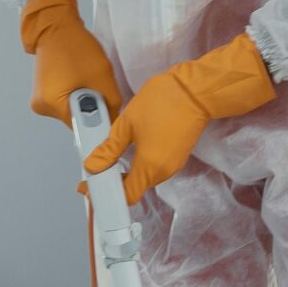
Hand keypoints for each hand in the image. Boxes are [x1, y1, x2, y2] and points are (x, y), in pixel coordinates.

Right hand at [19, 0, 120, 122]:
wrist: (55, 25)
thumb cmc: (76, 45)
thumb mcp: (103, 75)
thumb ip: (111, 103)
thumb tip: (114, 120)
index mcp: (52, 103)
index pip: (82, 128)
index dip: (98, 122)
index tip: (108, 114)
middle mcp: (42, 106)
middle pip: (76, 121)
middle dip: (92, 109)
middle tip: (96, 86)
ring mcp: (40, 101)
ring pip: (72, 112)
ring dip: (84, 101)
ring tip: (85, 79)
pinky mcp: (43, 93)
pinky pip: (65, 102)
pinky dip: (76, 95)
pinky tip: (78, 78)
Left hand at [85, 32, 274, 204]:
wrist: (195, 90)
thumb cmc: (163, 102)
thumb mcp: (127, 123)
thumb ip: (109, 149)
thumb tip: (93, 165)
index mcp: (149, 167)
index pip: (126, 196)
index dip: (106, 193)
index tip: (93, 184)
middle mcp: (163, 171)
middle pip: (135, 188)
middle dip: (115, 181)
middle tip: (98, 166)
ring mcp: (173, 165)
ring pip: (144, 178)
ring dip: (128, 172)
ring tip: (113, 155)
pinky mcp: (177, 156)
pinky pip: (154, 168)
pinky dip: (141, 164)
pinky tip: (132, 148)